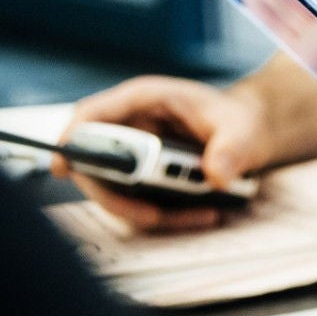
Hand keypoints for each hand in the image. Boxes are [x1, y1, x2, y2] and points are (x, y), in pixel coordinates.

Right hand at [53, 77, 272, 230]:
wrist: (254, 133)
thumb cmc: (241, 121)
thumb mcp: (243, 131)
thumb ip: (232, 150)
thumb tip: (216, 175)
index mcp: (145, 100)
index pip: (93, 115)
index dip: (71, 139)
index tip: (62, 166)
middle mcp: (132, 126)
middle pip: (95, 162)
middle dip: (116, 194)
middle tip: (152, 215)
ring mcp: (135, 155)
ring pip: (116, 190)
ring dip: (147, 211)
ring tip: (200, 214)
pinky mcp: (146, 179)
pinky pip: (140, 202)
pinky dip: (166, 215)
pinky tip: (202, 214)